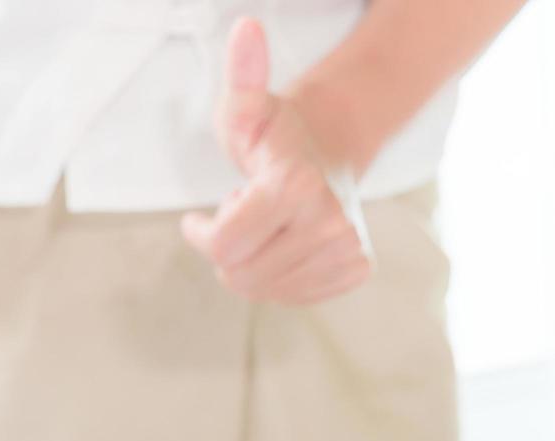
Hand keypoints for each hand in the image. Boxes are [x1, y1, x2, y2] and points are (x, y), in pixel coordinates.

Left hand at [181, 18, 370, 305]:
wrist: (332, 149)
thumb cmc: (276, 135)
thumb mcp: (246, 108)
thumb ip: (241, 76)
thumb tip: (246, 28)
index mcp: (297, 185)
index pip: (223, 248)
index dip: (202, 234)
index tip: (198, 216)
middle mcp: (330, 222)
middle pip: (241, 275)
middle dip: (228, 250)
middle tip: (241, 215)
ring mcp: (348, 248)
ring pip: (264, 290)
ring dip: (252, 263)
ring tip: (265, 227)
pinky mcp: (356, 268)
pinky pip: (293, 297)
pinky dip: (279, 277)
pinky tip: (285, 245)